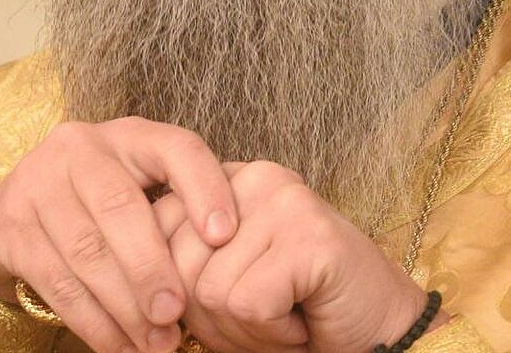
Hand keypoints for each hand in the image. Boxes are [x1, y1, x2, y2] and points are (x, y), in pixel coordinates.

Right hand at [0, 118, 237, 352]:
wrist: (10, 220)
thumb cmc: (101, 211)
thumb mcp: (142, 195)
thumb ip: (178, 215)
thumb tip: (232, 266)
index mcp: (129, 135)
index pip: (175, 148)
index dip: (204, 188)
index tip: (226, 236)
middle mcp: (79, 148)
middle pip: (122, 208)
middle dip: (153, 269)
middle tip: (178, 314)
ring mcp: (36, 183)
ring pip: (87, 250)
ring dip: (125, 306)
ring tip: (156, 344)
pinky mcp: (9, 225)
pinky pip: (56, 280)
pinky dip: (93, 320)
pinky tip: (119, 346)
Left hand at [156, 162, 432, 352]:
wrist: (380, 332)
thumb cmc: (297, 310)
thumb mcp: (227, 278)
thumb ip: (183, 265)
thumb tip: (130, 285)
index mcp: (228, 181)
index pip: (152, 227)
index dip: (171, 288)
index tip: (217, 308)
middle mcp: (255, 177)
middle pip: (176, 265)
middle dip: (210, 317)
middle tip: (263, 317)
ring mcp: (285, 202)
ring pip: (209, 291)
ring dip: (244, 331)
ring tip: (286, 318)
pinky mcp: (309, 237)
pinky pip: (248, 305)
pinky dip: (272, 333)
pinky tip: (301, 321)